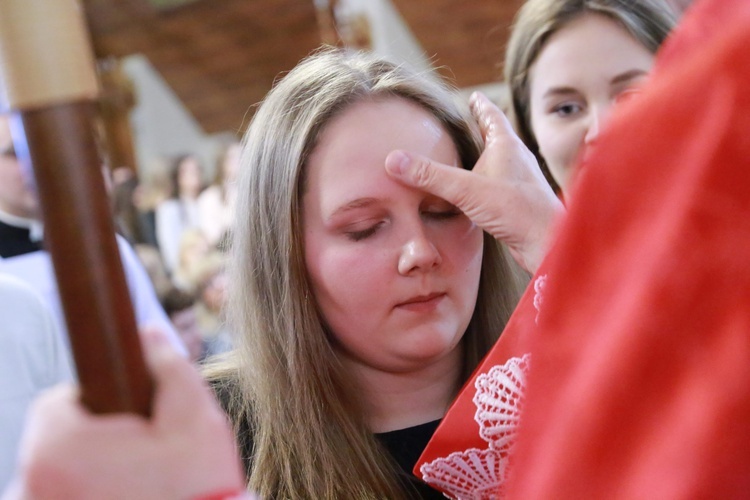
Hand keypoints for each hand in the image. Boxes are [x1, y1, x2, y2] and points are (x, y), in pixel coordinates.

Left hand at [8, 328, 244, 499]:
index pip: (56, 402)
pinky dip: (85, 494)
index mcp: (60, 447)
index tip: (128, 415)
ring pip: (56, 475)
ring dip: (86, 472)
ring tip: (134, 480)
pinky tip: (124, 496)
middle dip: (92, 438)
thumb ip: (170, 368)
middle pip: (54, 441)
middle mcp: (32, 483)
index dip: (95, 400)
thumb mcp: (195, 420)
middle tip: (139, 452)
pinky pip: (60, 498)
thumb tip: (151, 333)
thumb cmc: (196, 490)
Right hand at [385, 92, 563, 272]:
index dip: (481, 106)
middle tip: (466, 123)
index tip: (473, 96)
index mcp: (507, 146)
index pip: (492, 117)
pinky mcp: (516, 205)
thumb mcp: (467, 189)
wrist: (546, 243)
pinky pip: (495, 187)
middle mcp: (516, 161)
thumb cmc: (517, 210)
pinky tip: (474, 195)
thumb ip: (430, 175)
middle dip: (480, 130)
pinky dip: (482, 184)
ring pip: (497, 164)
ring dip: (482, 159)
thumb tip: (394, 160)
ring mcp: (517, 183)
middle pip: (496, 138)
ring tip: (466, 158)